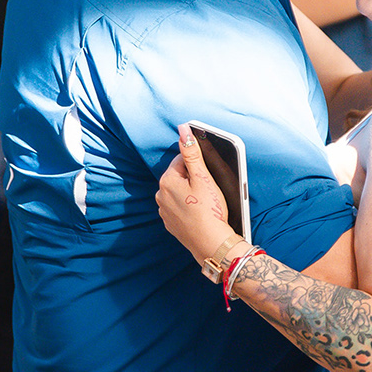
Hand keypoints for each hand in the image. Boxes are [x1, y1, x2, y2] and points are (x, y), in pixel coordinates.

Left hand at [156, 124, 235, 261]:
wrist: (210, 243)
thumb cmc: (209, 210)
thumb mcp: (203, 177)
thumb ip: (192, 152)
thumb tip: (183, 129)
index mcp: (167, 181)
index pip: (181, 160)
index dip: (197, 165)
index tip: (207, 176)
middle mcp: (161, 195)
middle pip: (179, 176)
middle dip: (193, 179)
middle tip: (208, 191)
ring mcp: (164, 210)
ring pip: (178, 192)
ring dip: (190, 193)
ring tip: (205, 203)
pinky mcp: (170, 223)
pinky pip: (178, 207)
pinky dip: (188, 207)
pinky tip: (199, 213)